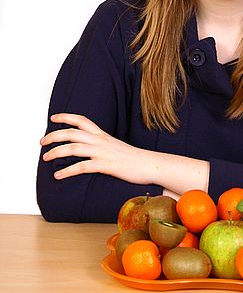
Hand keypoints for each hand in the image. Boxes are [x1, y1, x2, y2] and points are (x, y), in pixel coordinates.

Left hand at [40, 113, 155, 183]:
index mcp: (103, 136)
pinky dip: (67, 171)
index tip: (53, 118)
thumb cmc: (136, 159)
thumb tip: (91, 150)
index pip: (82, 120)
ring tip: (45, 158)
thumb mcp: (117, 147)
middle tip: (42, 142)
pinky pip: (82, 167)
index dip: (66, 117)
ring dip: (56, 152)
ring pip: (73, 148)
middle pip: (72, 133)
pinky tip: (58, 175)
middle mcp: (101, 141)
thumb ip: (103, 146)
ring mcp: (103, 153)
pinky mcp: (106, 165)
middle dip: (53, 136)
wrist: (151, 164)